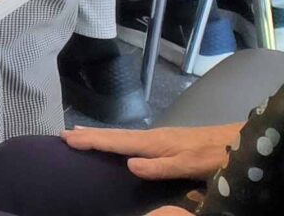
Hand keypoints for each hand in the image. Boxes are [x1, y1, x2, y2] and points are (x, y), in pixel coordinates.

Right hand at [63, 121, 243, 181]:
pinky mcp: (166, 142)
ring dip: (100, 136)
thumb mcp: (189, 164)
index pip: (116, 141)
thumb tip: (128, 164)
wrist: (239, 141)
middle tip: (63, 134)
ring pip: (122, 137)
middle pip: (114, 136)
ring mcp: (159, 138)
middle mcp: (152, 137)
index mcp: (154, 143)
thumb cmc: (215, 154)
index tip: (65, 139)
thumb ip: (160, 166)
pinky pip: (131, 140)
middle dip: (89, 135)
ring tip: (80, 134)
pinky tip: (117, 143)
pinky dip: (115, 139)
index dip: (91, 141)